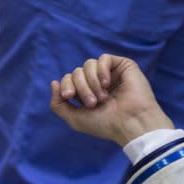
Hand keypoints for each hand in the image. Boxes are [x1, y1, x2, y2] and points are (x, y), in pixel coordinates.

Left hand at [49, 54, 173, 146]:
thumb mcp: (74, 119)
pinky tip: (107, 84)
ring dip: (91, 82)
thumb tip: (53, 83)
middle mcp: (97, 82)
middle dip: (80, 87)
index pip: (68, 80)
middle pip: (76, 72)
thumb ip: (58, 105)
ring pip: (88, 65)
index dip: (66, 86)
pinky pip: (103, 59)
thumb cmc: (105, 124)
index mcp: (86, 94)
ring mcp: (109, 74)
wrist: (129, 123)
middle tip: (92, 103)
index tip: (70, 97)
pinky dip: (101, 71)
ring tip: (102, 98)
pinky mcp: (122, 66)